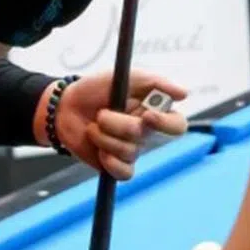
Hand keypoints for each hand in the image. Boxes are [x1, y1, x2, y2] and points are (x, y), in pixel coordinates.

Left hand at [51, 72, 188, 179]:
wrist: (65, 107)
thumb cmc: (97, 88)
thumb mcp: (125, 76)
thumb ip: (155, 82)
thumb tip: (184, 93)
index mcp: (153, 110)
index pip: (177, 125)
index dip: (166, 123)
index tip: (147, 115)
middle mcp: (146, 132)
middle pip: (145, 136)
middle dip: (120, 125)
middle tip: (102, 114)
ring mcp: (132, 150)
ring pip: (128, 151)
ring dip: (103, 135)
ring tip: (93, 124)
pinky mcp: (117, 166)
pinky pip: (124, 172)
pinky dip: (109, 161)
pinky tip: (99, 150)